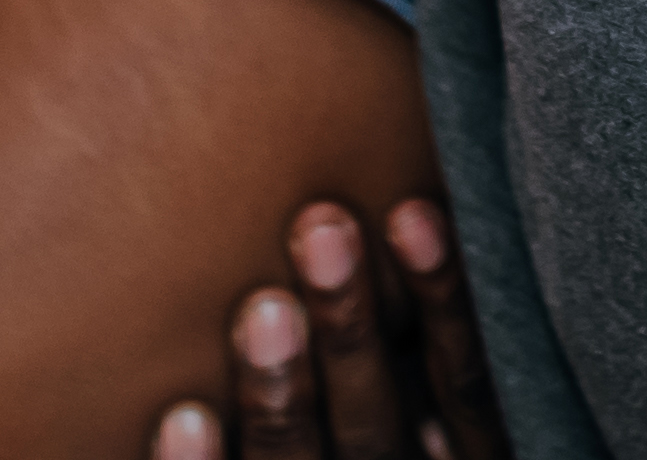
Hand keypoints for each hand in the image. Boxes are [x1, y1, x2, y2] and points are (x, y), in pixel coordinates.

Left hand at [146, 194, 510, 459]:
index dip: (445, 301)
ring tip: (261, 307)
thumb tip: (416, 220)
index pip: (465, 389)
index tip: (411, 210)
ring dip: (281, 389)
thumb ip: (439, 383)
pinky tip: (181, 416)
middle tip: (321, 228)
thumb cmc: (399, 454)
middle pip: (380, 422)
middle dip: (352, 326)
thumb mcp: (444, 438)